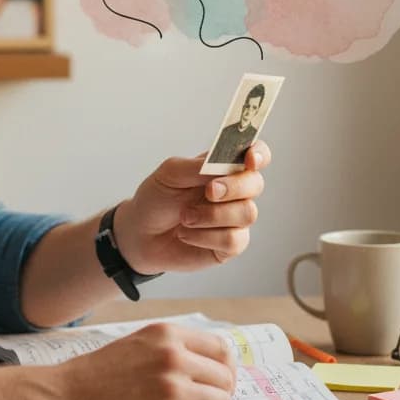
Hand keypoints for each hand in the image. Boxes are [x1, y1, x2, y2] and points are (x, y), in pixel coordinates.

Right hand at [45, 323, 235, 399]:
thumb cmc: (95, 375)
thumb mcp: (136, 344)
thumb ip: (172, 348)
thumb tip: (213, 365)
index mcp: (166, 334)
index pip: (221, 349)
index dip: (224, 368)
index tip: (218, 380)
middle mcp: (173, 359)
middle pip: (225, 380)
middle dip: (216, 394)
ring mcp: (172, 393)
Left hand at [114, 142, 270, 273]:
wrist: (140, 234)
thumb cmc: (156, 199)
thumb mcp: (169, 174)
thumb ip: (197, 166)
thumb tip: (224, 163)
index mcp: (222, 168)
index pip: (255, 155)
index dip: (259, 154)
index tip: (250, 159)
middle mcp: (234, 192)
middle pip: (256, 184)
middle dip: (234, 187)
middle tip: (209, 191)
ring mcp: (234, 219)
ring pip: (247, 213)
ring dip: (212, 215)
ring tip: (185, 217)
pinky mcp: (230, 245)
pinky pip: (234, 240)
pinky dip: (205, 237)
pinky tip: (187, 234)